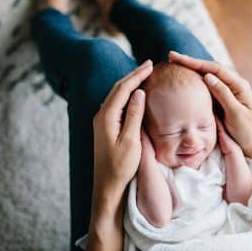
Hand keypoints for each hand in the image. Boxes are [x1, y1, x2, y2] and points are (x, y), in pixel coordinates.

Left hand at [92, 60, 152, 205]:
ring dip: (130, 84)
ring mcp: (102, 121)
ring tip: (143, 75)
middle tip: (148, 65)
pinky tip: (134, 95)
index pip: (123, 89)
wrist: (107, 185)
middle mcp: (101, 116)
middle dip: (133, 75)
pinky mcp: (105, 127)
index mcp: (107, 117)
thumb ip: (134, 115)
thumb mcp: (131, 141)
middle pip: (118, 88)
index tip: (150, 65)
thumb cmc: (120, 166)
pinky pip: (116, 104)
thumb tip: (139, 93)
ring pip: (116, 95)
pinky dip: (126, 95)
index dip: (137, 75)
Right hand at [169, 51, 251, 159]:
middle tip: (171, 57)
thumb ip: (223, 94)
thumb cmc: (247, 133)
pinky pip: (206, 89)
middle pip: (209, 69)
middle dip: (190, 63)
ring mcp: (226, 92)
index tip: (177, 58)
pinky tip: (183, 81)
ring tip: (174, 65)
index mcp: (239, 85)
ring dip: (191, 71)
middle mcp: (233, 85)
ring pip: (206, 77)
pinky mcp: (220, 101)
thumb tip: (208, 76)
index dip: (194, 62)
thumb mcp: (236, 114)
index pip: (214, 69)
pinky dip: (194, 83)